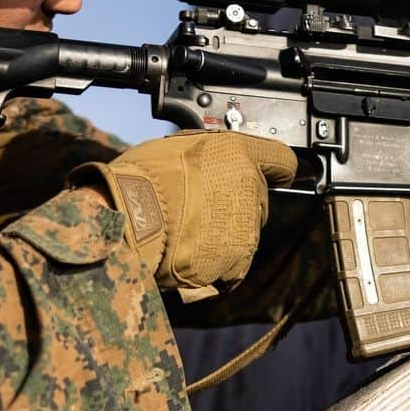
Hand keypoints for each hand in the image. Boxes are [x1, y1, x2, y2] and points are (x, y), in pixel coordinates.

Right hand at [71, 131, 296, 299]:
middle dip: (235, 203)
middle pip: (258, 199)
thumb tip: (210, 163)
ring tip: (186, 230)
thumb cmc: (141, 180)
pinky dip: (215, 263)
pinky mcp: (238, 259)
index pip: (281, 159)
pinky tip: (188, 252)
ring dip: (223, 233)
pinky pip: (233, 262)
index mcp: (238, 151)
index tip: (275, 174)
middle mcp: (251, 185)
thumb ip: (208, 156)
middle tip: (198, 206)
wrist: (128, 219)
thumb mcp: (176, 147)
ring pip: (245, 231)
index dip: (275, 168)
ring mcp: (247, 225)